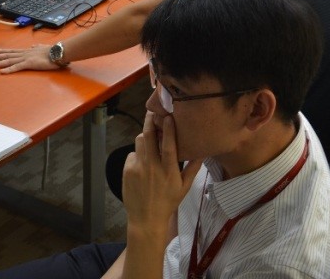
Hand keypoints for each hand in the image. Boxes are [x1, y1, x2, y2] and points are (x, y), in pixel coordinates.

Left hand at [0, 44, 59, 73]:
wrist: (57, 52)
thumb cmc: (52, 51)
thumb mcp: (43, 47)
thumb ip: (37, 47)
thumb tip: (34, 46)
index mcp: (28, 51)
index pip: (14, 51)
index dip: (5, 51)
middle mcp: (24, 53)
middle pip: (8, 55)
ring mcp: (25, 58)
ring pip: (9, 60)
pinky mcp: (28, 64)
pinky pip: (16, 67)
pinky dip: (8, 69)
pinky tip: (1, 72)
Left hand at [122, 111, 202, 228]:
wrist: (146, 218)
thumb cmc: (168, 202)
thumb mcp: (184, 187)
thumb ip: (192, 168)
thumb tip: (202, 153)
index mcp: (168, 171)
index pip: (169, 145)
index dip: (169, 129)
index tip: (168, 116)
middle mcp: (152, 167)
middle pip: (149, 137)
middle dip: (150, 121)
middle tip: (152, 111)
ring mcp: (138, 168)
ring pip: (140, 142)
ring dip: (145, 137)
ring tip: (150, 138)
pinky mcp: (127, 170)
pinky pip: (132, 154)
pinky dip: (138, 154)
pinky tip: (143, 161)